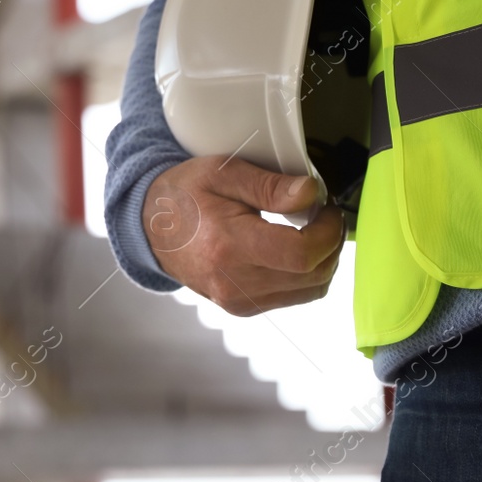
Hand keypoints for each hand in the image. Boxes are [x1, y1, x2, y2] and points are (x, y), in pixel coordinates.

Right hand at [141, 155, 344, 316]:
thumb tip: (311, 194)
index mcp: (228, 246)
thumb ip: (269, 185)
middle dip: (331, 243)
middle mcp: (234, 283)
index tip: (326, 208)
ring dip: (323, 260)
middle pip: (312, 275)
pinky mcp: (242, 308)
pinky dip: (305, 274)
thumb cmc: (184, 195)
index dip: (328, 231)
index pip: (301, 254)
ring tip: (312, 230)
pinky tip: (295, 249)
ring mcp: (238, 301)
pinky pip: (293, 297)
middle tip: (324, 214)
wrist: (151, 228)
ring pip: (310, 291)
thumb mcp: (223, 172)